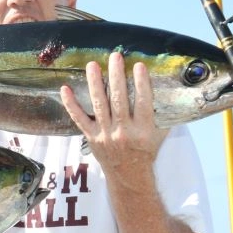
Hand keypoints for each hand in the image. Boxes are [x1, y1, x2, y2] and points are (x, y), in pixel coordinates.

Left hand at [59, 51, 166, 182]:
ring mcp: (105, 134)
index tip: (139, 65)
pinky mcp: (91, 137)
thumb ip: (161, 113)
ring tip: (92, 65)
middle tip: (115, 56)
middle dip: (116, 76)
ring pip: (99, 105)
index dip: (142, 83)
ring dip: (95, 83)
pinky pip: (79, 118)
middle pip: (119, 100)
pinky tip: (65, 89)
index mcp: (143, 130)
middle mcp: (124, 132)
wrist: (129, 176)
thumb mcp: (159, 134)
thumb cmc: (146, 150)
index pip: (143, 102)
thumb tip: (167, 88)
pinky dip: (71, 104)